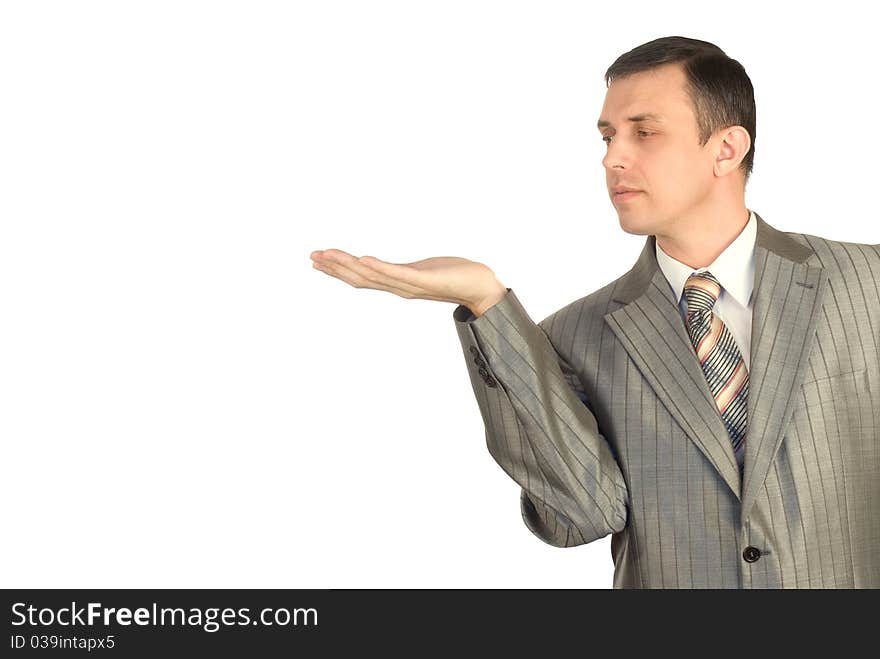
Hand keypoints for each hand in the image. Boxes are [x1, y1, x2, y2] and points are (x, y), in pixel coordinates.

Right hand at [310, 249, 506, 313]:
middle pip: (360, 279)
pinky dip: (379, 267)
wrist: (482, 288)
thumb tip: (396, 269)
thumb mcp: (425, 272)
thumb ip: (407, 272)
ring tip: (328, 254)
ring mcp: (411, 285)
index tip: (318, 259)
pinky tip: (364, 258)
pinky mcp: (425, 281)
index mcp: (398, 284)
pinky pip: (397, 274)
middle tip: (312, 256)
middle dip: (334, 267)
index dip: (338, 270)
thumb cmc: (457, 277)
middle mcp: (400, 288)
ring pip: (372, 276)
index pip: (361, 277)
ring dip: (348, 265)